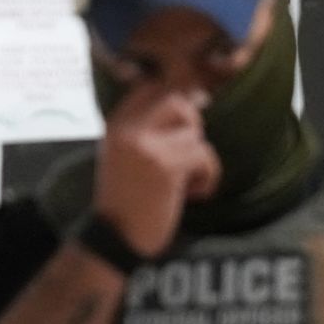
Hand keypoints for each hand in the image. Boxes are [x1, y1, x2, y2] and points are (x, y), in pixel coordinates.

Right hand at [92, 84, 221, 256]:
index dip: (177, 97)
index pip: (151, 87)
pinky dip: (208, 177)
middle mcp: (127, 130)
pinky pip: (204, 157)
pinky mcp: (165, 166)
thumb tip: (196, 96)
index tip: (186, 121)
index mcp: (116, 125)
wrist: (115, 237)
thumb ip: (150, 127)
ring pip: (195, 135)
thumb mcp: (128, 153)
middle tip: (189, 153)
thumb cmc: (128, 197)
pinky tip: (193, 195)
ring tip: (185, 182)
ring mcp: (144, 146)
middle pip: (177, 101)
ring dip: (201, 161)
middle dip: (192, 126)